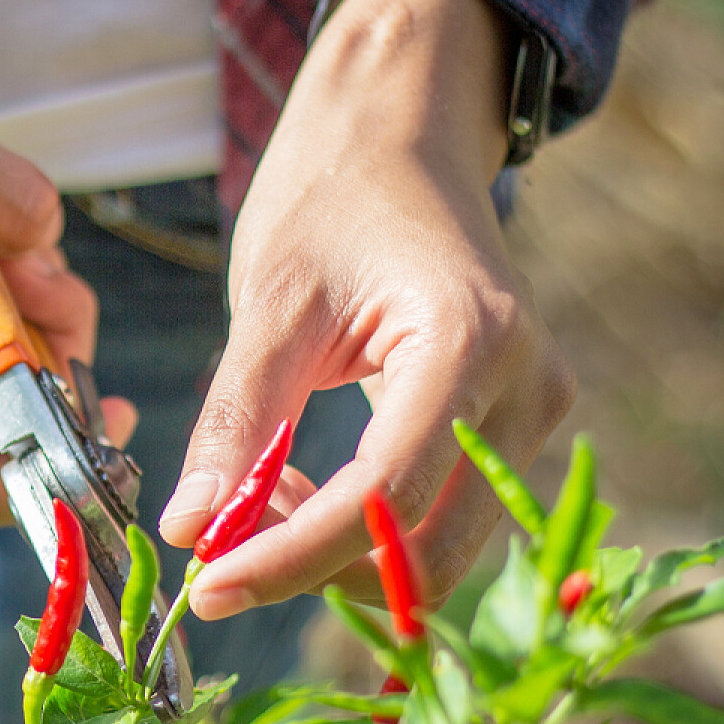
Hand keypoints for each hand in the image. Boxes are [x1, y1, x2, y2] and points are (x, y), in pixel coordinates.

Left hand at [157, 0, 574, 616]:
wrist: (402, 136)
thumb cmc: (332, 197)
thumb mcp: (268, 302)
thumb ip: (234, 419)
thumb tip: (189, 526)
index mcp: (472, 339)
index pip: (384, 496)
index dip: (292, 558)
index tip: (208, 587)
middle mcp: (527, 386)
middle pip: (429, 547)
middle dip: (317, 570)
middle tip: (217, 550)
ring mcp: (534, 411)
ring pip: (437, 546)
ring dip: (335, 553)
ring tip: (252, 492)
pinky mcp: (514, 426)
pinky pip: (440, 515)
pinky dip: (359, 528)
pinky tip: (291, 486)